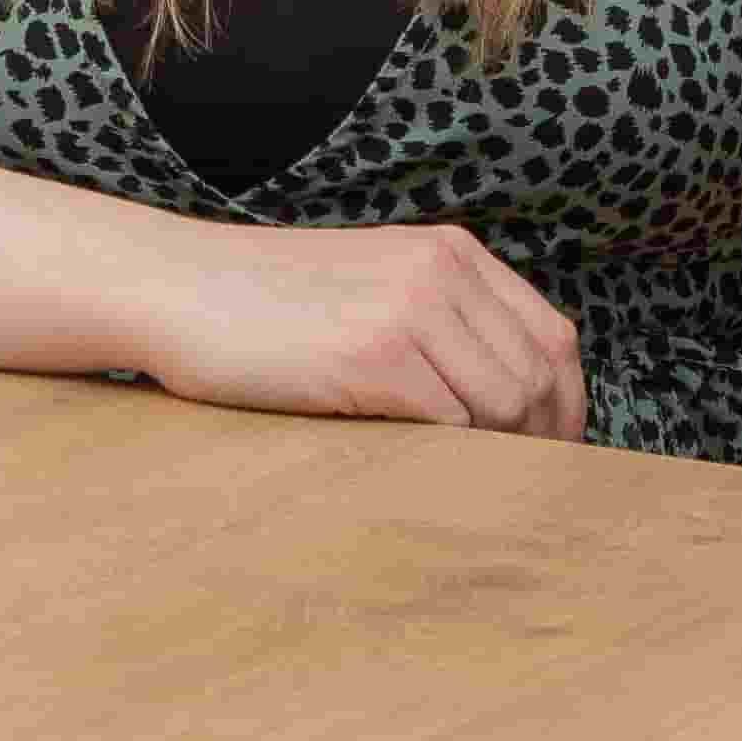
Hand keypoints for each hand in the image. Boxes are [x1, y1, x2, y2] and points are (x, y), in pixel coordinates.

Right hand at [142, 219, 586, 439]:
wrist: (175, 288)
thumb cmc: (264, 302)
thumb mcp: (370, 281)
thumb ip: (439, 317)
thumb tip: (508, 403)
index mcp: (447, 251)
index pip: (552, 335)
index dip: (566, 404)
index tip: (553, 452)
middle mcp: (439, 272)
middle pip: (539, 375)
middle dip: (541, 442)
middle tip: (519, 489)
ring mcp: (407, 312)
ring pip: (503, 407)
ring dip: (494, 455)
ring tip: (465, 483)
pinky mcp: (371, 359)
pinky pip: (448, 426)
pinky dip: (447, 460)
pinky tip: (419, 472)